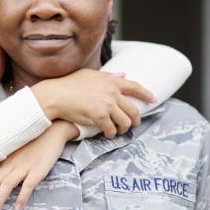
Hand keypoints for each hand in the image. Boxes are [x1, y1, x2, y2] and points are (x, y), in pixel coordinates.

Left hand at [0, 120, 76, 209]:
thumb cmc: (32, 137)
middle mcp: (10, 163)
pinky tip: (18, 208)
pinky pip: (28, 185)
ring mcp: (24, 166)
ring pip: (6, 185)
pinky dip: (22, 197)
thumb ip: (3, 156)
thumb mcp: (13, 144)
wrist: (52, 127)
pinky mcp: (38, 169)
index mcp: (3, 157)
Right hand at [32, 69, 154, 137]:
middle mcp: (112, 93)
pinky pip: (111, 130)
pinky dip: (110, 134)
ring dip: (123, 129)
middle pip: (133, 109)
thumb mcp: (90, 74)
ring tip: (119, 131)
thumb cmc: (69, 84)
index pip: (135, 87)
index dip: (146, 94)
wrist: (56, 95)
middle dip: (136, 119)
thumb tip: (122, 74)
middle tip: (134, 125)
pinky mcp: (100, 117)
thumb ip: (108, 76)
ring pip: (125, 121)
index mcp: (111, 81)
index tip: (153, 99)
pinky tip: (107, 135)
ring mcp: (107, 105)